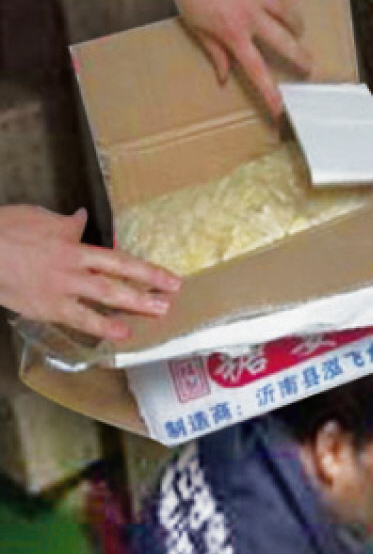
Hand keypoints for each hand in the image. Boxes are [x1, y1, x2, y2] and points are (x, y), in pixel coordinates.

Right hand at [0, 205, 181, 340]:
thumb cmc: (4, 231)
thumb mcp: (37, 218)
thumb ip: (64, 224)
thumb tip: (81, 220)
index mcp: (73, 246)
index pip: (118, 259)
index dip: (146, 270)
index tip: (170, 278)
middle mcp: (73, 268)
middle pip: (118, 277)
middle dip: (149, 286)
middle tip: (174, 294)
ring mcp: (62, 289)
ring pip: (104, 298)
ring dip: (134, 306)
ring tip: (159, 313)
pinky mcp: (48, 308)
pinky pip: (79, 320)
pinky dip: (102, 328)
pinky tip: (122, 334)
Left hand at [176, 0, 312, 117]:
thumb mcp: (195, 25)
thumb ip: (214, 50)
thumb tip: (223, 76)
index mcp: (233, 33)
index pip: (257, 70)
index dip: (269, 92)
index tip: (279, 108)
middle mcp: (250, 15)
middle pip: (284, 41)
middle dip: (300, 57)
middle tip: (309, 67)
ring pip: (287, 12)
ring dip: (296, 24)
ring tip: (299, 30)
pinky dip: (281, 0)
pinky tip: (283, 4)